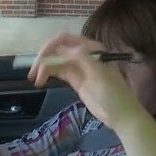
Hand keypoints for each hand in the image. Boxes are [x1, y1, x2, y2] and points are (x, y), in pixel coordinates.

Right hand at [27, 34, 147, 130]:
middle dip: (44, 58)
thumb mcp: (100, 74)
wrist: (121, 116)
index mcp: (92, 49)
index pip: (67, 40)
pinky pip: (59, 72)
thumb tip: (61, 49)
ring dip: (44, 67)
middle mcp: (84, 55)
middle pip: (59, 49)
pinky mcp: (76, 80)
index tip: (41, 59)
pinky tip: (40, 81)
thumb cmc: (114, 94)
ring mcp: (79, 68)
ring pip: (57, 61)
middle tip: (34, 72)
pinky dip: (48, 74)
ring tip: (35, 80)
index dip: (51, 46)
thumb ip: (82, 59)